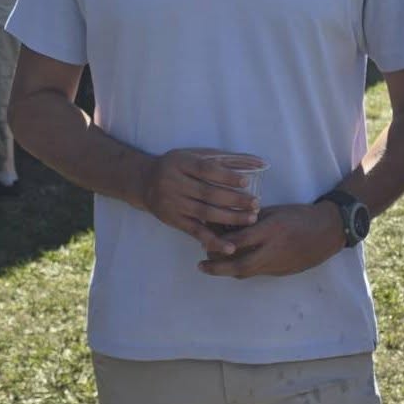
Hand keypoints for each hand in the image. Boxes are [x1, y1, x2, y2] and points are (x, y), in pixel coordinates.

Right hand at [142, 149, 259, 247]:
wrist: (144, 182)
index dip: (226, 176)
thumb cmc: (178, 166)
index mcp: (181, 163)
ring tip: (250, 219)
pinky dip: (213, 240)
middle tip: (255, 204)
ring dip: (230, 218)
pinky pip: (195, 231)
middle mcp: (173, 183)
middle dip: (234, 200)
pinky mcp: (173, 220)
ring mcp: (172, 203)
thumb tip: (259, 162)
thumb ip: (225, 159)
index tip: (247, 181)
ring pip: (204, 213)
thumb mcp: (195, 155)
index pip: (205, 170)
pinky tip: (230, 247)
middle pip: (208, 193)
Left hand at [197, 202, 343, 278]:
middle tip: (201, 266)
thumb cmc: (301, 216)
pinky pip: (257, 272)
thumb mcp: (276, 211)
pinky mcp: (282, 271)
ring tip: (213, 266)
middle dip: (217, 268)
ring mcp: (278, 264)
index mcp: (272, 230)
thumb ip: (253, 220)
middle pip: (240, 265)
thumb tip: (229, 225)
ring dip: (228, 271)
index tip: (204, 241)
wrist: (328, 232)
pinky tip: (234, 263)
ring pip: (247, 272)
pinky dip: (243, 269)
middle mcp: (273, 250)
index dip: (220, 243)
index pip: (240, 241)